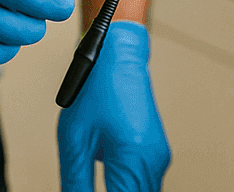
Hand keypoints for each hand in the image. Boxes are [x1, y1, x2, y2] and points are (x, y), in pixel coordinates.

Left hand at [58, 21, 170, 191]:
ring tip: (94, 187)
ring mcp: (158, 158)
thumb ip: (76, 183)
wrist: (121, 55)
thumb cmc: (97, 88)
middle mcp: (153, 161)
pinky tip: (112, 188)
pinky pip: (145, 186)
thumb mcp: (75, 140)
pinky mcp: (156, 154)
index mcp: (133, 158)